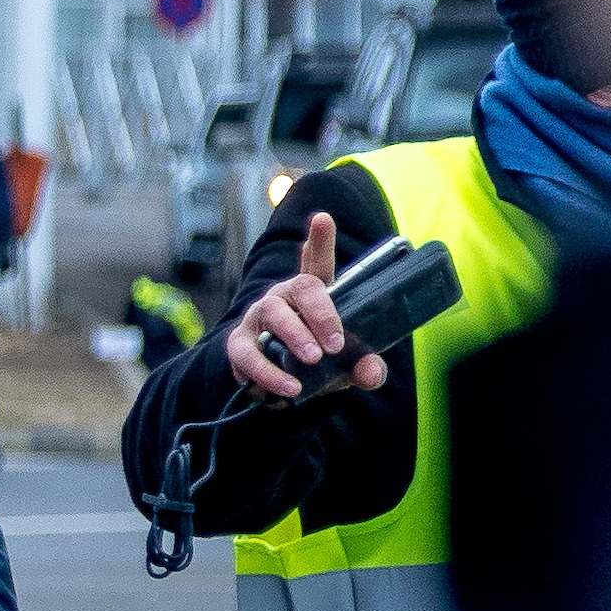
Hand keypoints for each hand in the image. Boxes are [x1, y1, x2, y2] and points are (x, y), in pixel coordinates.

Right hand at [221, 211, 390, 404]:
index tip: (323, 219)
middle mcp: (283, 299)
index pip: (316, 264)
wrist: (282, 391)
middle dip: (321, 312)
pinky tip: (290, 388)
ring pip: (272, 312)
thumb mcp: (347, 368)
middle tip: (336, 345)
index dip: (319, 241)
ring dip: (295, 334)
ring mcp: (258, 319)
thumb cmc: (319, 366)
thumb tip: (371, 371)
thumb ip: (366, 368)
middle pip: (300, 286)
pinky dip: (269, 372)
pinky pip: (249, 353)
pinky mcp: (240, 346)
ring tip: (313, 358)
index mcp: (312, 297)